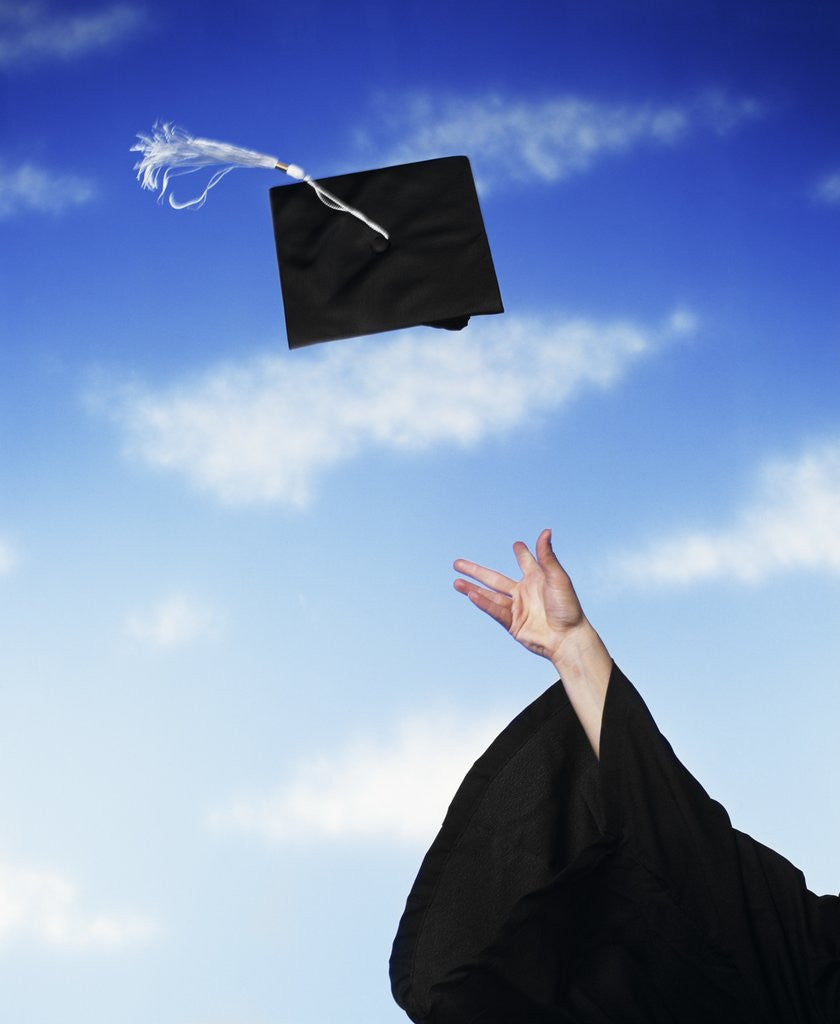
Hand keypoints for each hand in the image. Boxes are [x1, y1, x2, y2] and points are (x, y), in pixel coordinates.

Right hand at [453, 529, 587, 665]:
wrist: (567, 638)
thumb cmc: (567, 607)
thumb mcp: (557, 577)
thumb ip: (546, 555)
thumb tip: (546, 531)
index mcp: (537, 579)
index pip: (526, 563)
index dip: (523, 554)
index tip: (518, 546)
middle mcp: (524, 593)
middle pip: (494, 579)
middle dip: (476, 571)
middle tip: (458, 563)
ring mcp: (517, 609)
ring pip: (490, 596)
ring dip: (472, 588)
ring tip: (456, 582)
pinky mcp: (513, 624)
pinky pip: (495, 611)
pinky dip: (483, 603)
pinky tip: (471, 595)